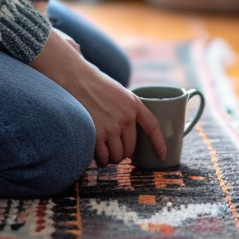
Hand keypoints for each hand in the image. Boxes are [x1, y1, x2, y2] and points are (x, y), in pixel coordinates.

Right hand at [30, 30, 165, 166]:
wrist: (76, 78)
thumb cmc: (95, 85)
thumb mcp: (119, 92)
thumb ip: (128, 110)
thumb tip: (130, 134)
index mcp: (134, 104)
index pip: (152, 127)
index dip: (159, 143)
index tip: (162, 155)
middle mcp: (126, 117)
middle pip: (131, 148)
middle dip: (124, 153)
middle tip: (116, 150)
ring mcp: (112, 126)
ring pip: (118, 155)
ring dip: (112, 158)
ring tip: (106, 153)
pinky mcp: (97, 134)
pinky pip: (103, 157)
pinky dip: (101, 160)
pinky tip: (98, 156)